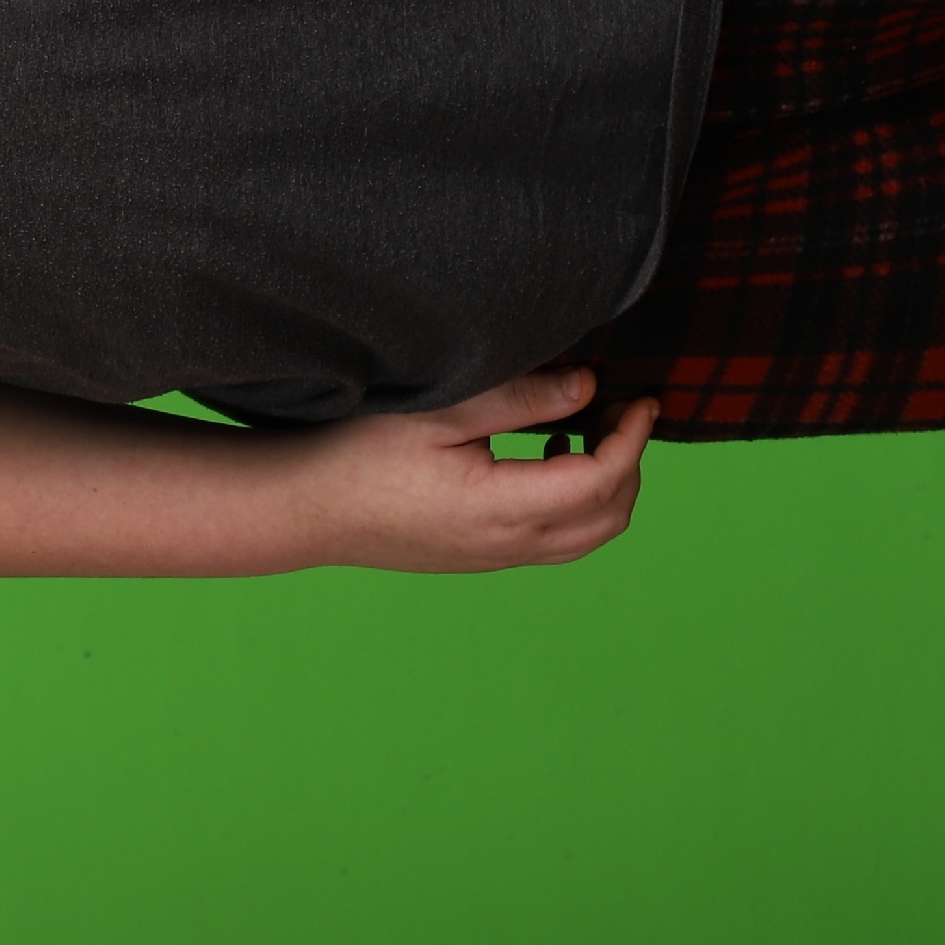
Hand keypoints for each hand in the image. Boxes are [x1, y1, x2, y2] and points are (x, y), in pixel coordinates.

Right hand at [292, 366, 656, 571]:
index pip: (602, 481)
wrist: (305, 508)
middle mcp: (508, 545)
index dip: (632, 437)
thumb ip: (520, 398)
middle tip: (619, 409)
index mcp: (502, 508)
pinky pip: (554, 541)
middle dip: (629, 463)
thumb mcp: (441, 410)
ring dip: (605, 487)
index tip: (639, 397)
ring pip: (585, 537)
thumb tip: (589, 386)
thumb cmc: (359, 451)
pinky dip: (575, 503)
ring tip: (586, 430)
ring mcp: (494, 558)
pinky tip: (546, 458)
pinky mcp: (479, 557)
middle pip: (609, 518)